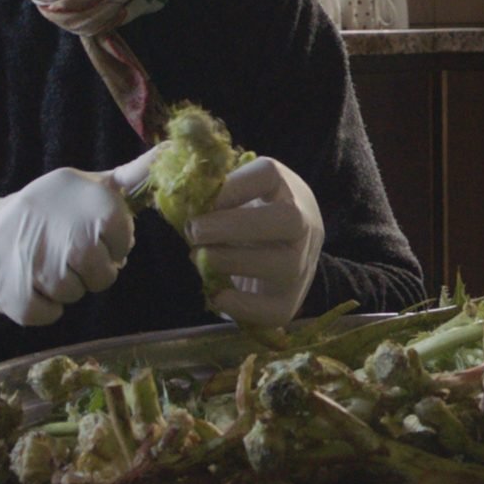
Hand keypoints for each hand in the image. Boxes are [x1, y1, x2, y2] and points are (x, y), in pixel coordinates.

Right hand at [0, 146, 159, 325]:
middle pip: (104, 277)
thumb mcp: (89, 185)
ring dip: (62, 286)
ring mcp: (45, 268)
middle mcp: (74, 235)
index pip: (122, 245)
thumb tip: (169, 149)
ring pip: (76, 295)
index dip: (107, 245)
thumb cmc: (48, 210)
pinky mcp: (22, 299)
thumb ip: (132, 175)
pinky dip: (41, 305)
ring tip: (41, 261)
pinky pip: (51, 315)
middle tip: (62, 251)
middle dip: (86, 270)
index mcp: (98, 206)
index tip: (87, 233)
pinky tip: (27, 279)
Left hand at [189, 155, 324, 329]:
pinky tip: (217, 295)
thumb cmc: (249, 214)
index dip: (232, 186)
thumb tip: (178, 194)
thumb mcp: (237, 194)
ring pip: (285, 265)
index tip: (199, 198)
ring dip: (233, 262)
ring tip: (200, 258)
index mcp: (285, 187)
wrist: (285, 249)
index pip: (268, 174)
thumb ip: (212, 193)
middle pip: (288, 219)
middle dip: (235, 226)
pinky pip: (277, 309)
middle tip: (193, 232)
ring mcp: (304, 263)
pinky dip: (244, 306)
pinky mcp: (293, 299)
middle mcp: (305, 222)